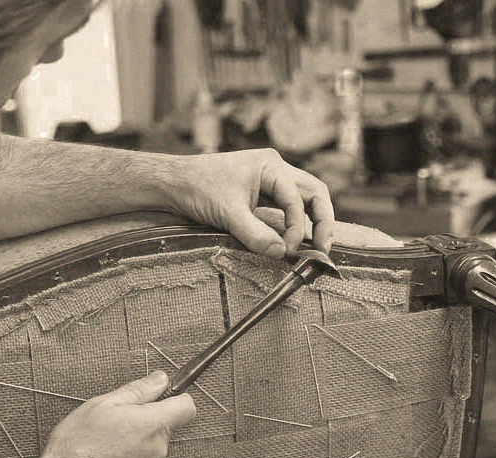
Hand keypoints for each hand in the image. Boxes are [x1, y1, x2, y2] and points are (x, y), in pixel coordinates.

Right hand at [32, 371, 194, 457]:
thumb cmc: (77, 447)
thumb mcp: (102, 405)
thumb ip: (137, 390)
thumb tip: (159, 380)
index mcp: (152, 425)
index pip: (186, 407)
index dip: (175, 398)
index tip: (161, 395)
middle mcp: (157, 450)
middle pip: (163, 428)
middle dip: (144, 421)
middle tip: (114, 420)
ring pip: (149, 448)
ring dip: (133, 443)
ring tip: (103, 443)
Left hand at [167, 148, 335, 258]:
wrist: (172, 183)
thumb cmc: (197, 188)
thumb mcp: (228, 214)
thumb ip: (255, 235)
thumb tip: (280, 253)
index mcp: (271, 166)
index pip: (297, 198)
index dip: (298, 226)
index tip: (289, 249)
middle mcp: (274, 169)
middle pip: (313, 193)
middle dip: (322, 220)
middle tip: (323, 248)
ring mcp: (268, 180)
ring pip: (302, 198)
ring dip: (311, 221)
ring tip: (314, 246)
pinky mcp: (258, 193)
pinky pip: (285, 206)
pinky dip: (293, 222)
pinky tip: (293, 239)